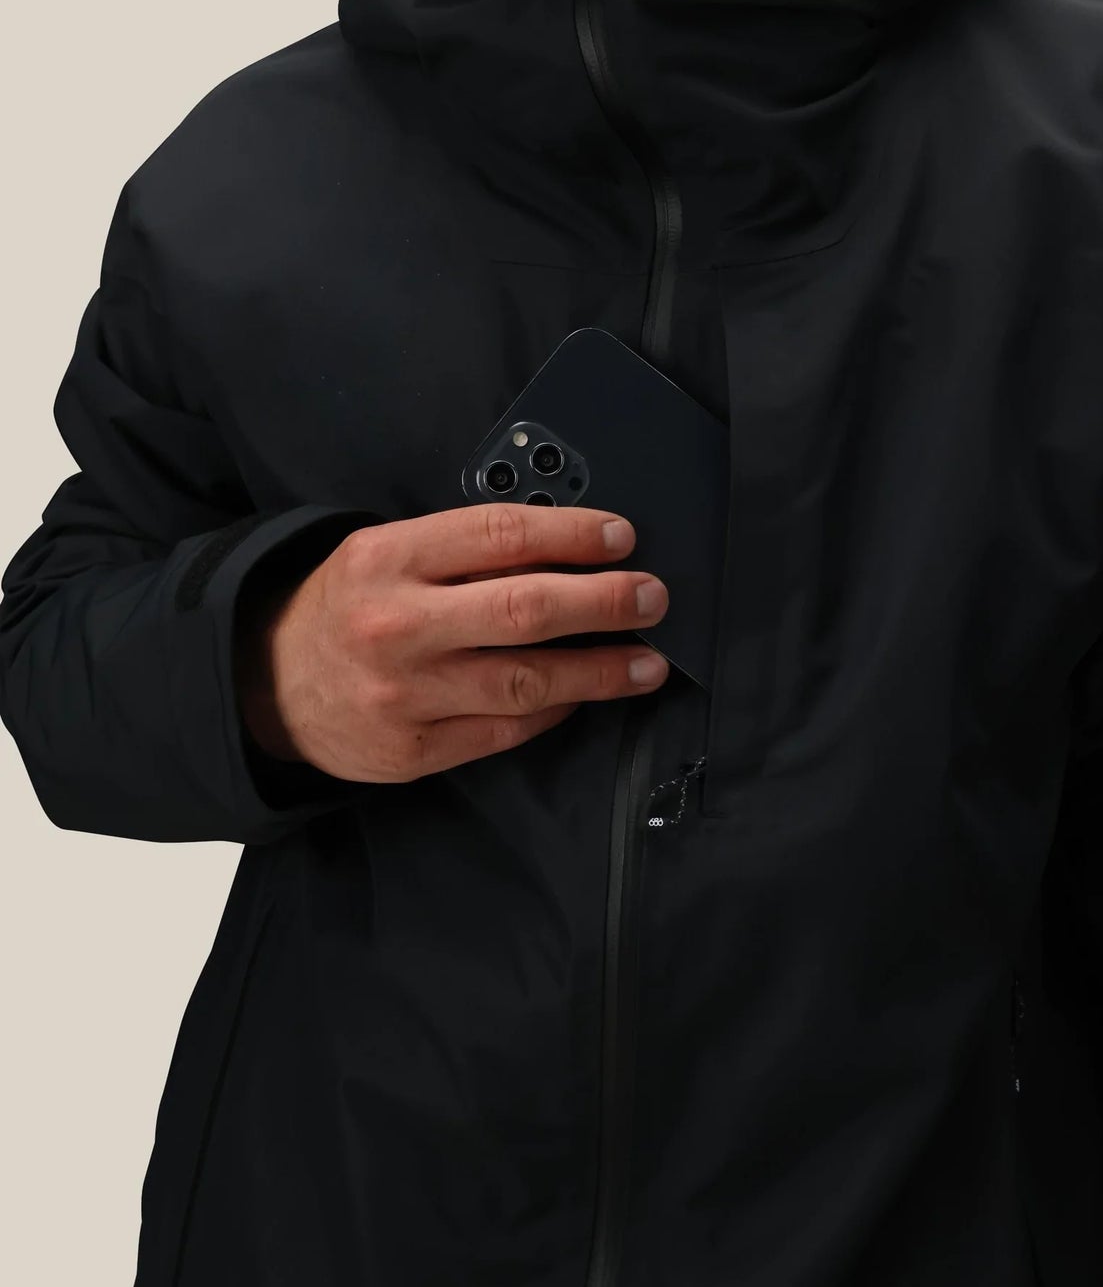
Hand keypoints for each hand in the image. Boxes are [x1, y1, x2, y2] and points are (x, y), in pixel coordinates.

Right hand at [235, 503, 669, 783]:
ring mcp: (404, 694)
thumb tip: (568, 550)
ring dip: (599, 671)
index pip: (500, 536)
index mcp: (388, 558)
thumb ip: (462, 551)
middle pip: (525, 610)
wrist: (268, 684)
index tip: (622, 539)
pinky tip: (584, 696)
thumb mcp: (384, 553)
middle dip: (604, 602)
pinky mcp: (413, 751)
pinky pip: (504, 730)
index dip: (573, 535)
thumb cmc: (345, 607)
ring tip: (646, 663)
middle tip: (651, 598)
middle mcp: (395, 625)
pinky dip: (553, 712)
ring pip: (525, 682)